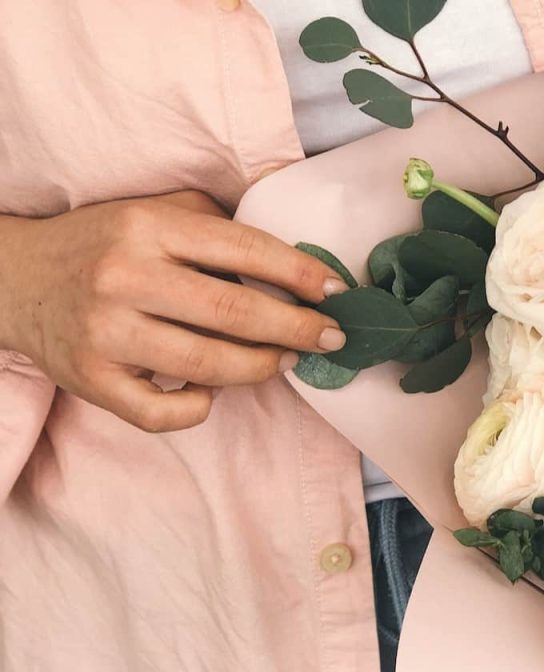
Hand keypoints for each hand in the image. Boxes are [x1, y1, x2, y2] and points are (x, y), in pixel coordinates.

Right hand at [0, 191, 347, 431]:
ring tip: (285, 361)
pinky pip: (161, 413)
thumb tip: (292, 257)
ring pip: (206, 364)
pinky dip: (198, 407)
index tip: (336, 292)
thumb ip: (215, 223)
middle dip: (296, 328)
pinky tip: (211, 391)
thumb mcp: (154, 211)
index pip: (243, 248)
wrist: (15, 279)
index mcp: (148, 227)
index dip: (299, 274)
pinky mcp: (90, 380)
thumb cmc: (104, 244)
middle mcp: (125, 276)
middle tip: (331, 338)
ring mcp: (105, 333)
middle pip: (233, 310)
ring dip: (260, 367)